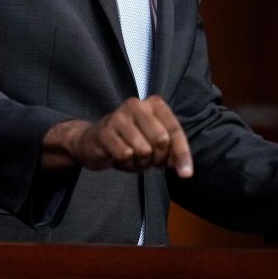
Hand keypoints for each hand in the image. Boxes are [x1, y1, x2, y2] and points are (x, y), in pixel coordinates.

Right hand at [41, 96, 192, 177]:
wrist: (92, 142)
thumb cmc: (129, 141)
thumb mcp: (154, 143)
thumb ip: (171, 152)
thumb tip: (183, 168)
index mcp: (154, 104)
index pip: (175, 130)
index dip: (182, 153)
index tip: (186, 174)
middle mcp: (137, 105)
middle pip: (161, 140)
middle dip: (158, 158)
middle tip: (149, 160)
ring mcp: (119, 116)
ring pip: (143, 150)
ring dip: (140, 162)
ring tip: (132, 157)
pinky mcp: (105, 131)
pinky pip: (125, 155)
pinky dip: (126, 163)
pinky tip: (119, 157)